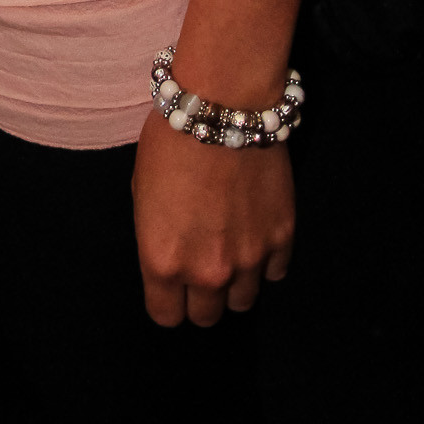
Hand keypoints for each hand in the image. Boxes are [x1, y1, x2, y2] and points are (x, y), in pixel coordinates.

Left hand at [132, 108, 293, 326]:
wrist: (222, 107)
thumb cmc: (170, 139)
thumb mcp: (141, 190)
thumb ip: (156, 235)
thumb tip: (170, 254)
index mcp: (163, 260)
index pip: (166, 316)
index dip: (167, 300)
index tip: (170, 286)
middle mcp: (207, 271)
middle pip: (206, 316)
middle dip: (200, 296)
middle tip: (200, 265)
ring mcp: (249, 260)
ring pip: (244, 302)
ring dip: (235, 283)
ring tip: (229, 248)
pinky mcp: (282, 241)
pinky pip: (274, 273)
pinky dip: (265, 260)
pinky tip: (255, 232)